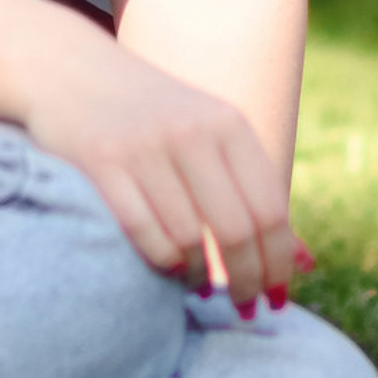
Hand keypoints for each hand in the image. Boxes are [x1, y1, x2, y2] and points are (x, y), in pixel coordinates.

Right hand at [14, 21, 307, 310]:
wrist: (70, 68)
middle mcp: (191, 132)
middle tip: (245, 308)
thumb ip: (254, 193)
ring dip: (200, 276)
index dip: (279, 263)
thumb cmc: (151, 116)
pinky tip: (168, 268)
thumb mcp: (210, 136)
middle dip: (247, 280)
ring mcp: (144, 146)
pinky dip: (161, 262)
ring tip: (201, 286)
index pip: (270, 208)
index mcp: (227, 124)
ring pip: (188, 238)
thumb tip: (307, 264)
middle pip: (236, 229)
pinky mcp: (100, 162)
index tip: (278, 300)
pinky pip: (143, 233)